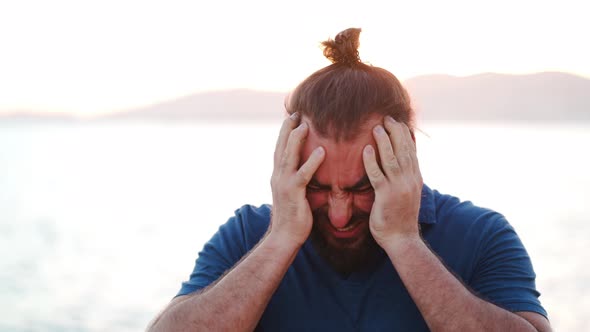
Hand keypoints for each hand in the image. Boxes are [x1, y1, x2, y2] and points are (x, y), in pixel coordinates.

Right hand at [269, 113, 324, 247]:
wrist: (284, 236)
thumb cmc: (291, 217)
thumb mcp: (291, 195)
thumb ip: (294, 181)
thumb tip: (302, 174)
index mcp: (278, 176)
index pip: (280, 150)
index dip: (284, 133)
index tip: (291, 118)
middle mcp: (278, 176)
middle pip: (282, 147)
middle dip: (287, 129)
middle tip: (295, 113)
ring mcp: (284, 184)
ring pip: (289, 156)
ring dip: (296, 139)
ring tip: (305, 124)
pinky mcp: (294, 193)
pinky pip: (304, 174)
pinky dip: (312, 162)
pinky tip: (322, 151)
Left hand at [362, 116, 422, 248]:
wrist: (402, 239)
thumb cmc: (400, 218)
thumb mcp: (406, 194)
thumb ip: (403, 178)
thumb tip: (399, 165)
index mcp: (415, 178)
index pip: (411, 151)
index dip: (404, 134)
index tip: (397, 121)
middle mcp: (409, 180)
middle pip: (403, 150)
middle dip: (395, 132)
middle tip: (387, 117)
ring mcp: (399, 187)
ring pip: (392, 159)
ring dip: (384, 141)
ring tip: (377, 127)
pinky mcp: (386, 196)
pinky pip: (378, 175)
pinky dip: (372, 161)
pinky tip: (367, 149)